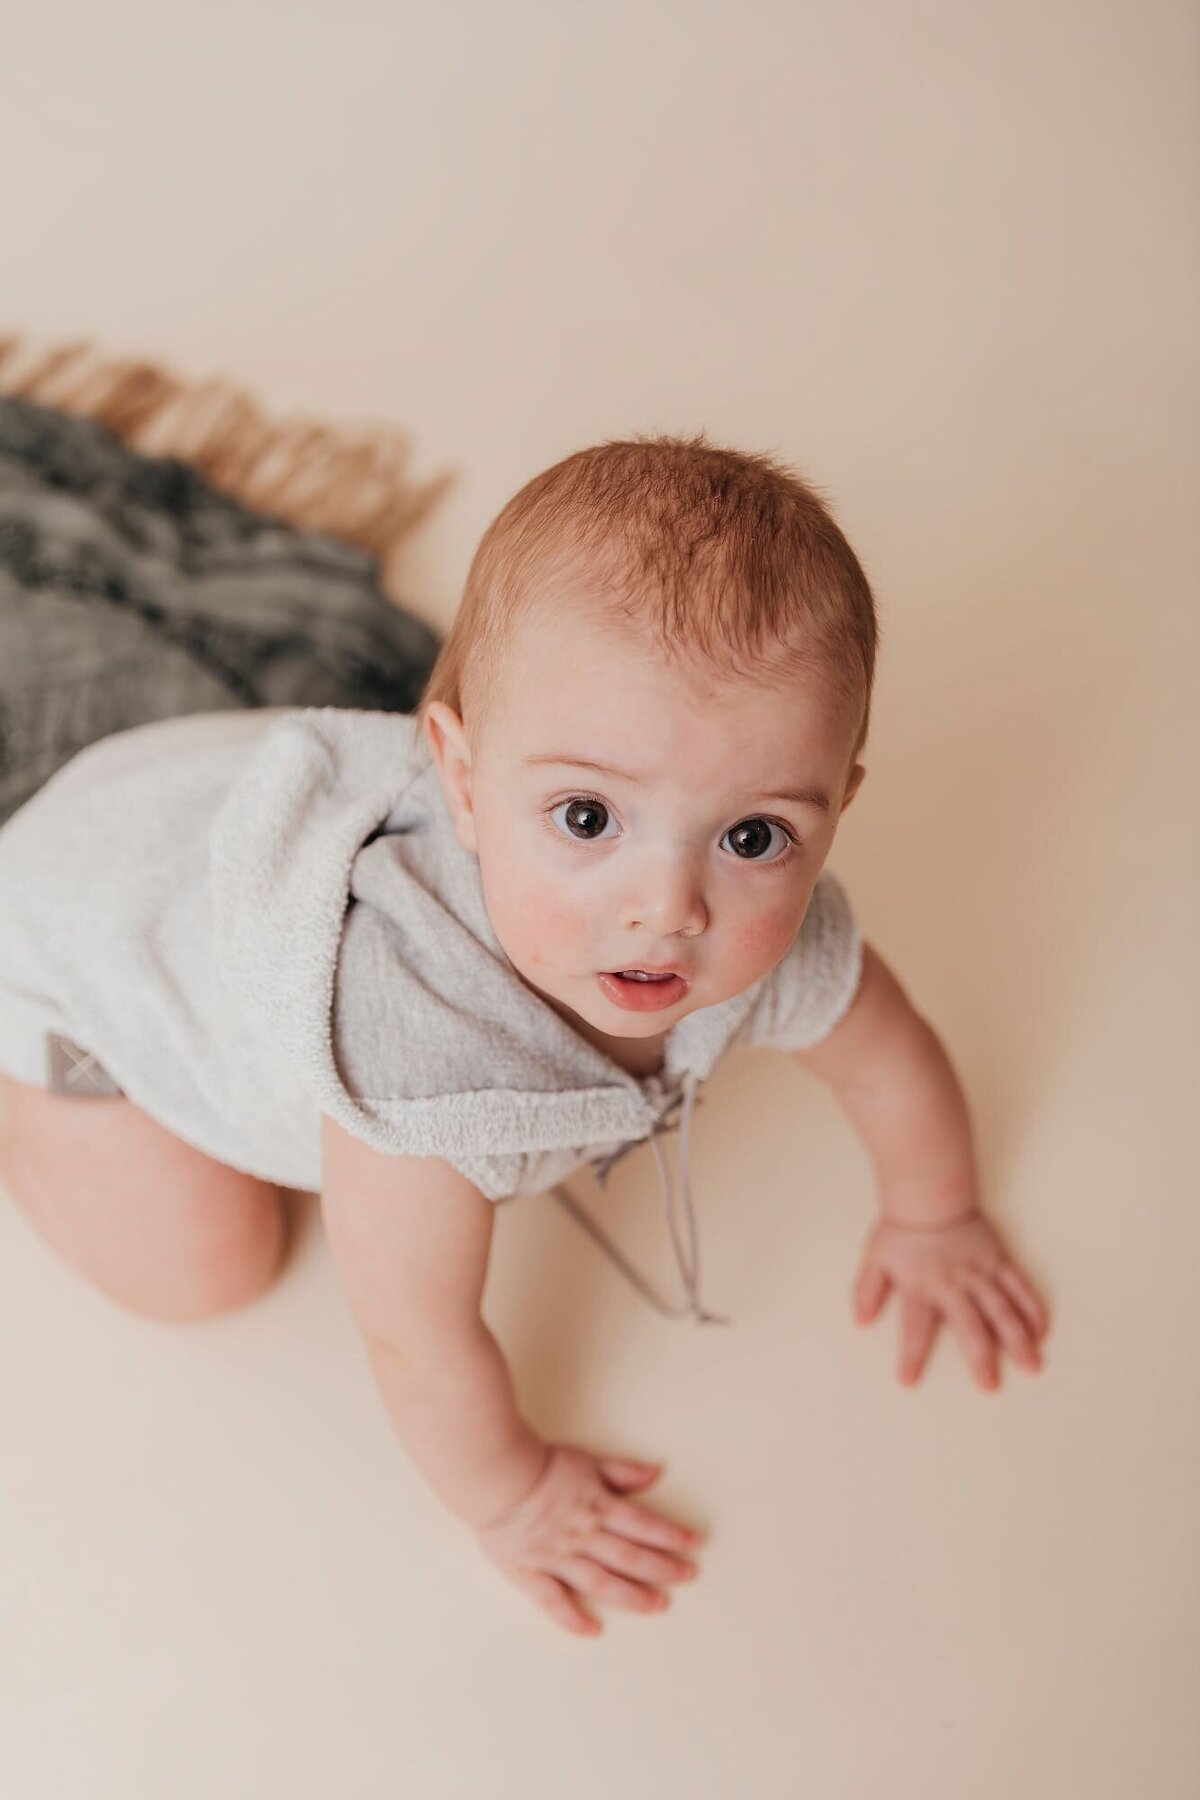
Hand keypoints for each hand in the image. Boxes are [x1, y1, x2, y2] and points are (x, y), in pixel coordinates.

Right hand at [473, 1442, 703, 1637]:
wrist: (496, 1477)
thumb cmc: (539, 1465)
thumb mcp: (586, 1461)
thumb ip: (621, 1471)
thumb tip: (655, 1473)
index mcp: (598, 1506)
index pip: (643, 1525)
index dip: (671, 1535)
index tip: (694, 1545)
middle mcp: (584, 1536)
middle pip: (630, 1557)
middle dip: (662, 1568)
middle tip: (687, 1577)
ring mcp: (559, 1557)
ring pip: (602, 1582)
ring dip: (633, 1595)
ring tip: (658, 1605)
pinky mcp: (532, 1573)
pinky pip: (554, 1601)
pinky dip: (572, 1618)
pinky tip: (591, 1630)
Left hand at [852, 1209, 1049, 1390]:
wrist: (930, 1193)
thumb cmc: (901, 1230)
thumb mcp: (875, 1259)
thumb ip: (867, 1291)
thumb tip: (860, 1321)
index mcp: (920, 1287)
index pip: (914, 1328)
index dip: (911, 1355)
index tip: (908, 1382)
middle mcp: (953, 1285)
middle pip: (969, 1326)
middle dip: (980, 1358)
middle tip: (990, 1386)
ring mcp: (980, 1274)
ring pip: (1003, 1311)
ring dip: (1018, 1340)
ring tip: (1032, 1366)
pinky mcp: (999, 1261)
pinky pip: (1019, 1288)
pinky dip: (1032, 1309)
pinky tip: (1041, 1331)